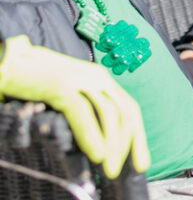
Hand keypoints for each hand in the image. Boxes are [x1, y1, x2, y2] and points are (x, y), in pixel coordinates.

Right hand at [0, 35, 150, 177]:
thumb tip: (99, 142)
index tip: (141, 163)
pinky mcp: (61, 85)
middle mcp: (97, 77)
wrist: (12, 60)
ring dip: (112, 144)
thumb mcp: (71, 94)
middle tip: (127, 170)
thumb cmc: (39, 82)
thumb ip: (88, 109)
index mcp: (103, 79)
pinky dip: (91, 134)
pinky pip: (82, 112)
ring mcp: (81, 79)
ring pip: (108, 113)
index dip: (138, 136)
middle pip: (125, 112)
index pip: (129, 108)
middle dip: (130, 143)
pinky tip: (96, 153)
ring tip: (111, 168)